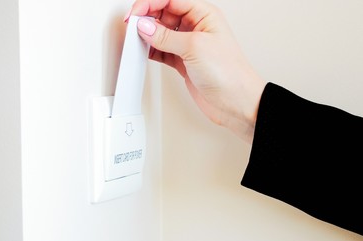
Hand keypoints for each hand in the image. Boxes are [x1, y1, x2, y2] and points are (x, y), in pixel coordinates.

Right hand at [126, 0, 266, 142]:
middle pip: (164, 13)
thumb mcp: (194, 47)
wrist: (236, 102)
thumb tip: (145, 26)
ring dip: (147, 35)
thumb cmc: (229, 73)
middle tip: (133, 26)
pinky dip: (150, 50)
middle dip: (147, 17)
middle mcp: (196, 26)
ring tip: (136, 40)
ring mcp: (188, 45)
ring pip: (161, 32)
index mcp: (204, 14)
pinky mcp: (182, 61)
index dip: (150, 3)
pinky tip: (143, 52)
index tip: (135, 14)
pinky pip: (161, 50)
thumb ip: (166, 36)